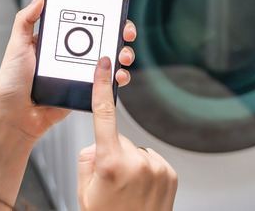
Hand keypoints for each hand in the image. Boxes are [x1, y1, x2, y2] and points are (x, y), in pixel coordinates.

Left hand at [0, 0, 137, 141]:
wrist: (16, 117)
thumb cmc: (12, 83)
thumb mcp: (16, 46)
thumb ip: (25, 20)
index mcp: (56, 38)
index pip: (81, 17)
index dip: (100, 8)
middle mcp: (71, 51)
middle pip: (103, 34)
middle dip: (120, 28)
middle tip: (125, 29)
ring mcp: (80, 69)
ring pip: (109, 56)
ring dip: (123, 51)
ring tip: (123, 54)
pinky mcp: (86, 88)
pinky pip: (107, 80)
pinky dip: (118, 76)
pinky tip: (119, 74)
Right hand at [78, 57, 177, 210]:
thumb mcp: (84, 189)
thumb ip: (89, 157)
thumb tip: (99, 143)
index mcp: (110, 164)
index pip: (104, 115)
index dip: (102, 87)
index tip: (104, 64)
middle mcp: (137, 162)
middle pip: (119, 141)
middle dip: (113, 153)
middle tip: (111, 182)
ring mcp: (157, 168)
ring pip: (137, 151)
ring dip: (132, 164)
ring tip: (128, 190)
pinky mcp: (170, 174)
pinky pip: (152, 160)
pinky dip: (146, 170)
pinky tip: (141, 191)